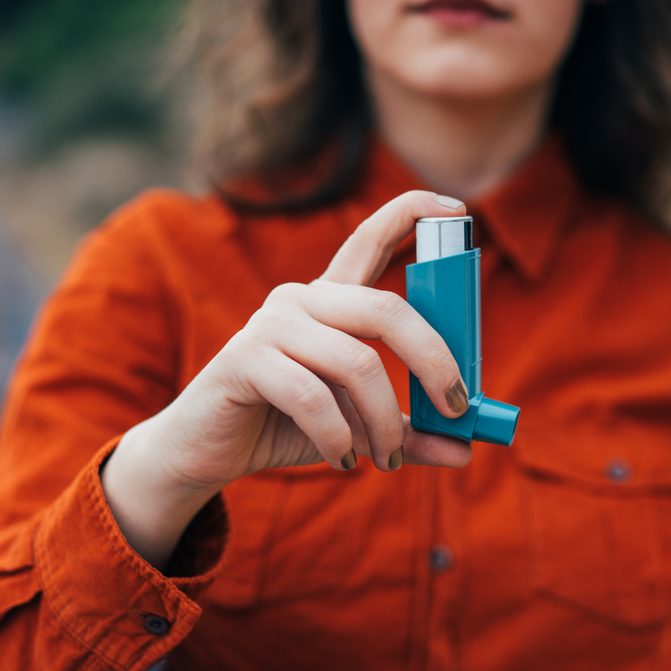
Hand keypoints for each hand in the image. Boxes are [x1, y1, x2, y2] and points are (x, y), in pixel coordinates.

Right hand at [101, 191, 473, 566]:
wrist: (205, 452)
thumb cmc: (284, 426)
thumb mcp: (357, 429)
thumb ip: (407, 431)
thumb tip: (465, 449)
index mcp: (331, 302)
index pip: (371, 239)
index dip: (413, 215)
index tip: (458, 210)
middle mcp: (302, 299)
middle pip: (387, 310)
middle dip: (434, 360)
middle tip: (456, 408)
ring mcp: (271, 324)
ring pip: (357, 363)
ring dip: (384, 422)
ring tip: (386, 459)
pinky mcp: (244, 359)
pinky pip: (312, 397)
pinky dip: (339, 436)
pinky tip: (342, 461)